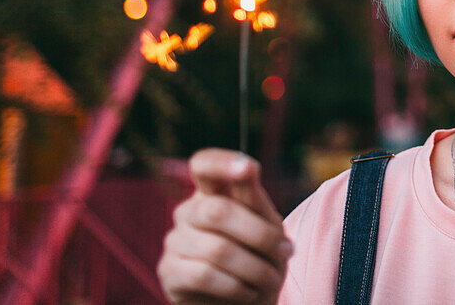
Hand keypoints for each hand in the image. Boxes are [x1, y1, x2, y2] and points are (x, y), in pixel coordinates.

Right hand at [158, 149, 291, 303]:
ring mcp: (174, 240)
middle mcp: (187, 211)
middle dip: (260, 235)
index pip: (204, 164)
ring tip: (272, 279)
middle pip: (217, 210)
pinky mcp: (169, 271)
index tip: (248, 168)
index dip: (221, 163)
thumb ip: (253, 196)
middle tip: (286, 253)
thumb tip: (248, 165)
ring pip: (217, 249)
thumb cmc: (259, 255)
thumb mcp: (265, 223)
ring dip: (255, 268)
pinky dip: (236, 286)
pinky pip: (205, 275)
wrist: (248, 300)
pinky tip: (248, 292)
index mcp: (212, 191)